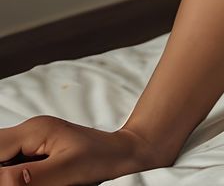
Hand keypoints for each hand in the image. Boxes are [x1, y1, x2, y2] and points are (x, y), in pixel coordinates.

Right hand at [0, 117, 161, 184]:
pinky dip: (17, 175)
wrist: (123, 151)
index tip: (8, 180)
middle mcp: (28, 132)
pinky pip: (14, 163)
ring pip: (4, 157)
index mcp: (33, 131)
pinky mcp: (35, 150)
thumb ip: (32, 176)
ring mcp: (30, 140)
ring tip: (42, 178)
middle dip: (3, 173)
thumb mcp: (69, 169)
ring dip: (9, 174)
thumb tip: (2, 180)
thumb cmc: (103, 157)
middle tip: (26, 181)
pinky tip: (36, 180)